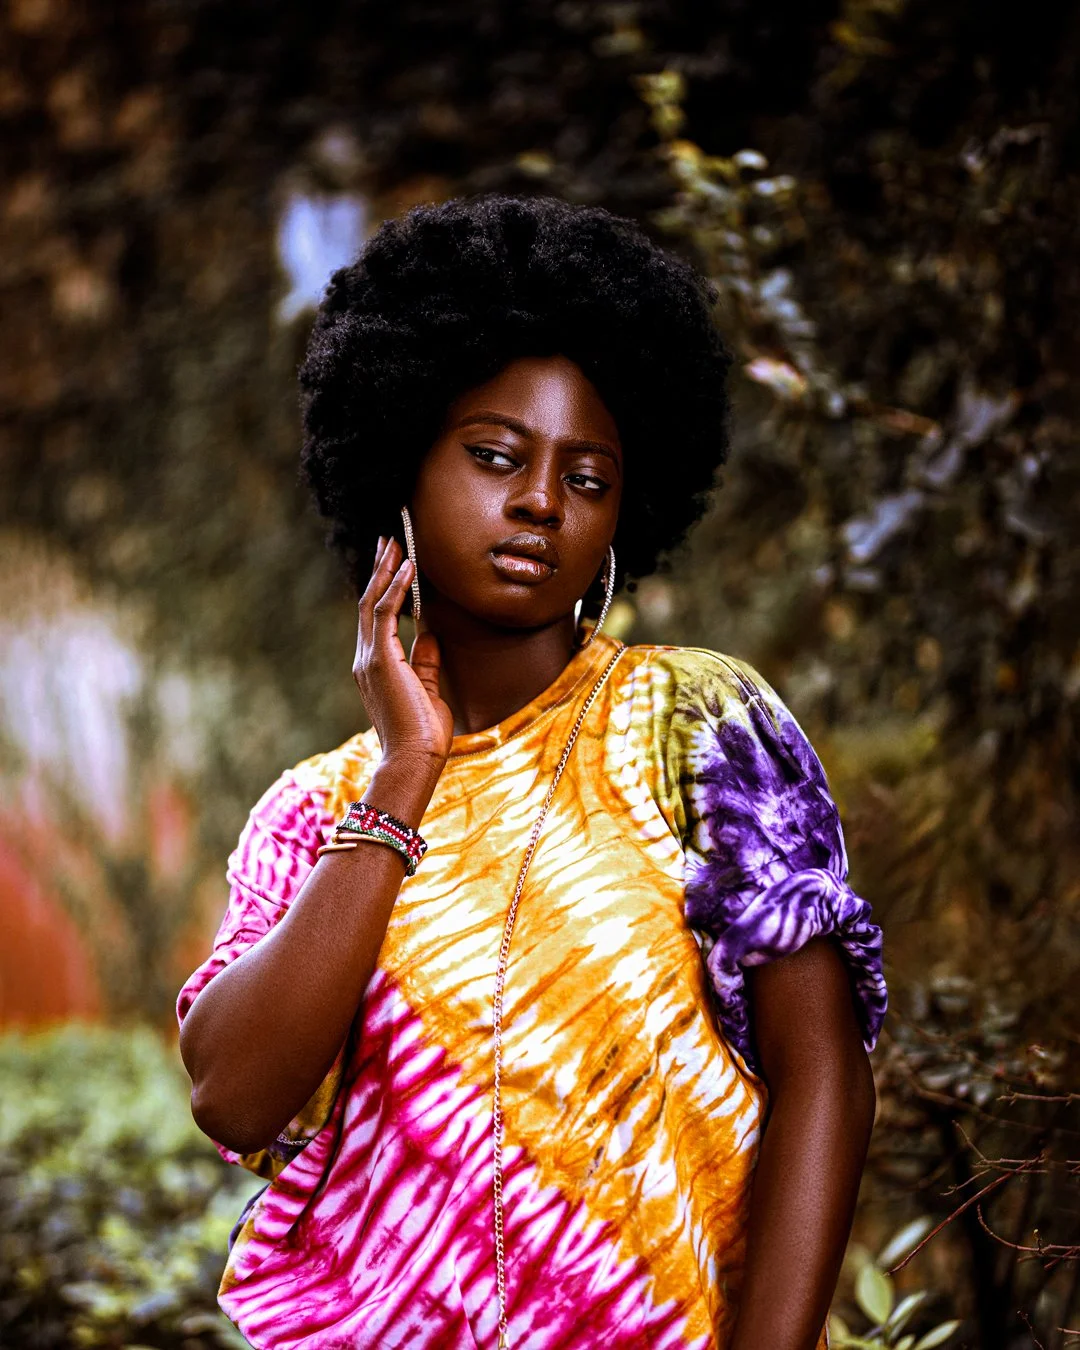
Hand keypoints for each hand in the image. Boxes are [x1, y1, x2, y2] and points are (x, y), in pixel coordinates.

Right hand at [353, 536, 454, 772]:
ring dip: (385, 570)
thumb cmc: (422, 734)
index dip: (383, 586)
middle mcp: (366, 659)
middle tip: (388, 540)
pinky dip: (395, 588)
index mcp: (375, 666)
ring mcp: (369, 659)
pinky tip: (407, 568)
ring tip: (395, 543)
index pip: (377, 617)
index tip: (393, 562)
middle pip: (369, 603)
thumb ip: (425, 662)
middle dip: (379, 569)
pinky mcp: (380, 660)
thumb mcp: (427, 689)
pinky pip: (385, 614)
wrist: (413, 760)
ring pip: (373, 603)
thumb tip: (429, 635)